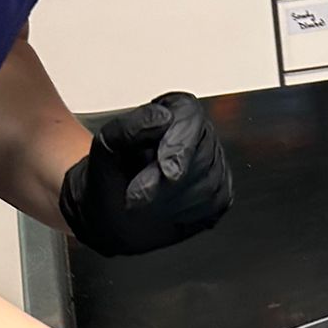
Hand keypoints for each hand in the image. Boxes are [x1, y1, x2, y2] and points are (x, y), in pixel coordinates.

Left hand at [59, 92, 231, 257]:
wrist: (110, 215)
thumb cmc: (110, 177)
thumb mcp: (108, 145)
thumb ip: (131, 126)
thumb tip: (163, 117)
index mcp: (173, 112)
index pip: (190, 118)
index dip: (180, 146)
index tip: (166, 171)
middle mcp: (197, 135)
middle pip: (203, 155)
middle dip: (169, 183)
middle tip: (139, 197)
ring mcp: (212, 165)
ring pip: (209, 183)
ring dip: (174, 201)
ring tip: (146, 204)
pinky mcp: (219, 194)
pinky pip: (215, 203)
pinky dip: (188, 213)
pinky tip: (166, 212)